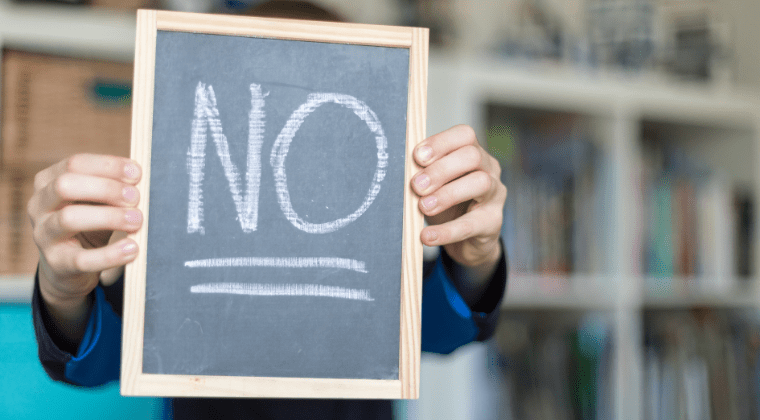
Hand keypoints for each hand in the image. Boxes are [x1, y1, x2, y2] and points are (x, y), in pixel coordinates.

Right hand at [28, 154, 142, 340]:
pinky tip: (133, 248)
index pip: (74, 164)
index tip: (137, 173)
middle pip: (66, 185)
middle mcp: (39, 205)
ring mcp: (44, 235)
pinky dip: (111, 254)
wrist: (68, 267)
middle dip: (106, 188)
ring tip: (137, 221)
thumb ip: (112, 186)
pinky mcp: (57, 263)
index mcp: (48, 182)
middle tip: (135, 197)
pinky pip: (83, 259)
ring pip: (70, 219)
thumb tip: (138, 176)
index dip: (108, 166)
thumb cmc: (88, 223)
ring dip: (110, 217)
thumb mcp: (96, 200)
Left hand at [412, 125, 505, 274]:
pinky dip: (446, 231)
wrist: (466, 241)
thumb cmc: (448, 205)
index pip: (464, 135)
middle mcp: (489, 169)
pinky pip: (471, 224)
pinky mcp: (493, 222)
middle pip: (472, 156)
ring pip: (480, 183)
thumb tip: (400, 168)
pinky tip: (427, 236)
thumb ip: (422, 175)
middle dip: (441, 169)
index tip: (417, 157)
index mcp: (474, 153)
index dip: (440, 142)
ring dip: (447, 194)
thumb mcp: (433, 186)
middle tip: (417, 186)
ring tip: (423, 207)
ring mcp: (495, 195)